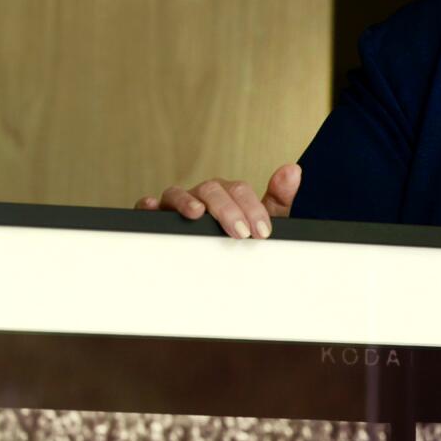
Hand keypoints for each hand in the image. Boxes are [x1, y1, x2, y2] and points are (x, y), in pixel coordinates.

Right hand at [136, 164, 300, 238]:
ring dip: (187, 201)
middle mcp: (203, 196)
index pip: (239, 191)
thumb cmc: (240, 238)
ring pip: (178, 193)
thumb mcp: (264, 223)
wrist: (222, 270)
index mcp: (229, 195)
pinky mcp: (157, 217)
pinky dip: (147, 205)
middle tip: (240, 233)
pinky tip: (151, 207)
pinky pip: (147, 207)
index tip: (263, 232)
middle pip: (211, 190)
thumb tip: (292, 170)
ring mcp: (178, 205)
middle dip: (227, 210)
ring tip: (197, 214)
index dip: (252, 209)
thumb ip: (279, 199)